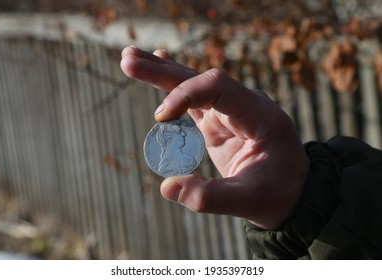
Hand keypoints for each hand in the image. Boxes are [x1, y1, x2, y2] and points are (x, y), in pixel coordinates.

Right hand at [120, 46, 308, 228]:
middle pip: (201, 79)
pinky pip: (194, 100)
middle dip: (164, 72)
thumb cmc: (278, 195)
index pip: (218, 87)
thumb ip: (211, 197)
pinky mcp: (219, 122)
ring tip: (129, 59)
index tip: (161, 117)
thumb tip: (166, 188)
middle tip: (127, 59)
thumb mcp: (249, 202)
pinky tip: (158, 67)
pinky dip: (174, 87)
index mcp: (258, 115)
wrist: (293, 192)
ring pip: (193, 85)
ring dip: (162, 73)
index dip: (186, 94)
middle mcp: (244, 106)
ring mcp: (230, 112)